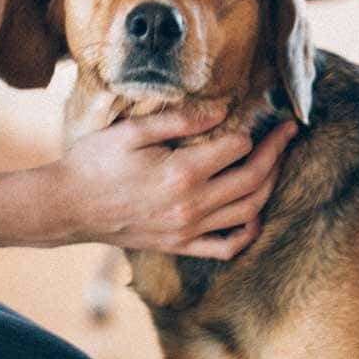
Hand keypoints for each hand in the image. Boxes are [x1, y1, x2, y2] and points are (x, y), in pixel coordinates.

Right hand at [56, 107, 298, 259]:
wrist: (69, 208)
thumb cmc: (95, 163)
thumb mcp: (132, 131)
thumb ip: (179, 120)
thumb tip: (222, 112)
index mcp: (181, 173)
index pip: (237, 148)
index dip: (252, 130)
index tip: (262, 116)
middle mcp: (191, 205)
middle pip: (253, 179)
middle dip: (278, 152)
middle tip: (290, 133)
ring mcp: (188, 230)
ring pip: (249, 211)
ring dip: (270, 185)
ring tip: (277, 163)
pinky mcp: (181, 246)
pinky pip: (227, 246)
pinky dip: (249, 232)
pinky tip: (254, 213)